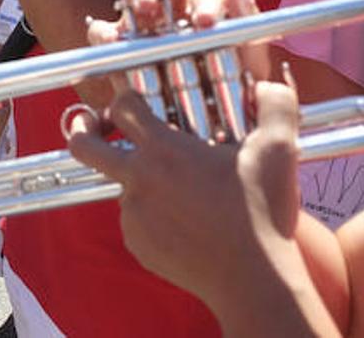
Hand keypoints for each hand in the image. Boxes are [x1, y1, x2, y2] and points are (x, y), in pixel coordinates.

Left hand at [66, 0, 303, 304]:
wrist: (252, 278)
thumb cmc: (262, 211)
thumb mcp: (280, 149)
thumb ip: (277, 104)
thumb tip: (271, 84)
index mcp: (164, 149)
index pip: (122, 105)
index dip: (125, 95)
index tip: (133, 97)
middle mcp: (139, 179)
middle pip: (84, 145)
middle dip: (83, 126)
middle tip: (95, 123)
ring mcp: (134, 214)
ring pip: (120, 185)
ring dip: (139, 179)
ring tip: (178, 187)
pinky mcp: (137, 243)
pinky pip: (135, 219)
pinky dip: (152, 214)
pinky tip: (185, 219)